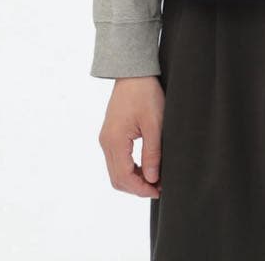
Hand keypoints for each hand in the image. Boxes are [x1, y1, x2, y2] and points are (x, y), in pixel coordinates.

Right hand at [98, 76, 164, 198]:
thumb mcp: (154, 123)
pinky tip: (145, 166)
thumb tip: (151, 179)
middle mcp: (106, 142)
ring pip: (116, 171)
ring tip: (154, 178)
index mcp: (115, 141)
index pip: (124, 177)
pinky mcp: (110, 134)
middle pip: (117, 178)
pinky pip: (116, 160)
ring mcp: (106, 138)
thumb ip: (152, 152)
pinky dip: (129, 169)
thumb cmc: (145, 94)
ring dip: (133, 179)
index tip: (158, 191)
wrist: (133, 72)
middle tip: (158, 188)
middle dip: (137, 187)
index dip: (141, 189)